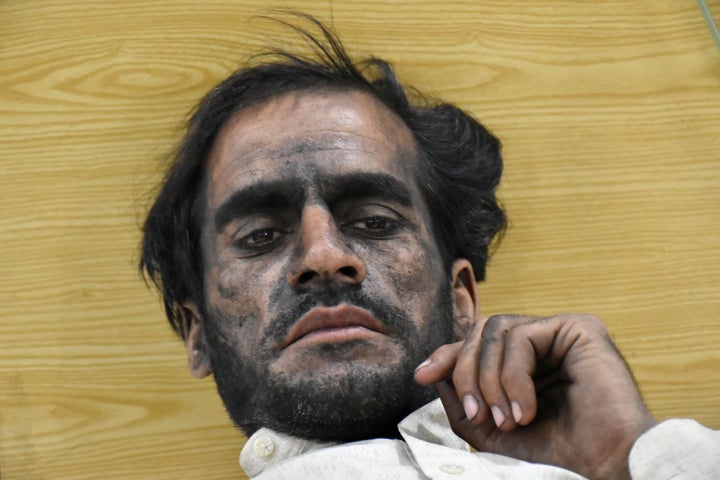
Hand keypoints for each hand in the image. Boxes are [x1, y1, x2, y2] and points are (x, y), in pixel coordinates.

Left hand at [414, 313, 656, 479]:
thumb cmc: (556, 454)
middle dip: (466, 371)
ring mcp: (562, 331)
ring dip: (490, 379)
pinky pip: (522, 337)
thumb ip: (462, 404)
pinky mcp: (579, 328)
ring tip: (507, 419)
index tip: (422, 375)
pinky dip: (513, 377)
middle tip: (478, 413)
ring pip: (496, 330)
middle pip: (481, 332)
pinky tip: (525, 410)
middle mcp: (544, 341)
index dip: (448, 355)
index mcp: (527, 362)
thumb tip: (433, 372)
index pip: (478, 343)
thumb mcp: (493, 432)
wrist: (604, 467)